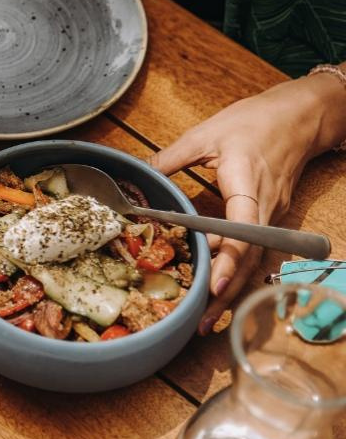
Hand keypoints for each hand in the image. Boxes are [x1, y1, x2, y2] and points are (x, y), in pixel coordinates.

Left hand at [150, 73, 345, 333]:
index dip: (229, 259)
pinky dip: (239, 274)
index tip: (215, 284)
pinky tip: (220, 293)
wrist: (302, 116)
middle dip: (228, 293)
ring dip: (233, 291)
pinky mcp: (271, 218)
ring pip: (254, 261)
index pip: (243, 229)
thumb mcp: (206, 134)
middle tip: (202, 323)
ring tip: (208, 321)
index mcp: (247, 185)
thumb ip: (170, 158)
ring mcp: (272, 216)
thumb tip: (137, 175)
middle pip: (250, 259)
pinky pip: (256, 253)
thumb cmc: (255, 121)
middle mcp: (265, 208)